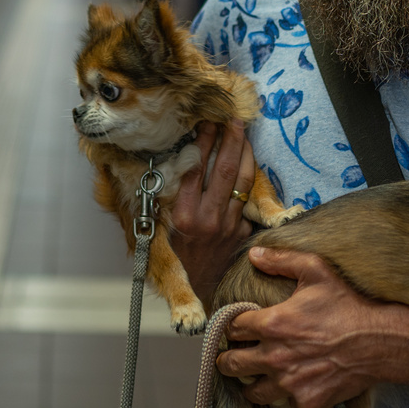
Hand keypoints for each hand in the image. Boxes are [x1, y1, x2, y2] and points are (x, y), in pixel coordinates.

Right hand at [168, 120, 255, 305]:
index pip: (195, 169)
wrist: (198, 289)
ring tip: (244, 133)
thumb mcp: (159, 228)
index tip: (205, 122)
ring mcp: (228, 226)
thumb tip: (162, 164)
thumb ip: (164, 198)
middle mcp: (207, 219)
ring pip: (242, 182)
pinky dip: (249, 177)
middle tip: (233, 118)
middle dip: (230, 140)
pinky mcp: (242, 231)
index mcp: (183, 216)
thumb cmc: (173, 254)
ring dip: (245, 153)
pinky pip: (247, 199)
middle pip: (224, 170)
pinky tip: (248, 161)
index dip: (203, 142)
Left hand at [216, 248, 408, 407]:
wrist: (380, 342)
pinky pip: (283, 403)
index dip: (233, 326)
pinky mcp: (306, 402)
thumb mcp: (315, 270)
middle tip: (232, 356)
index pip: (232, 329)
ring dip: (251, 383)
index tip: (238, 328)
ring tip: (256, 376)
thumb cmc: (348, 305)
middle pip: (231, 365)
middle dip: (228, 359)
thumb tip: (253, 253)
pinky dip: (283, 396)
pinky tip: (289, 384)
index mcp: (272, 323)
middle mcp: (275, 356)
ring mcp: (289, 383)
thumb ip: (281, 260)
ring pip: (251, 392)